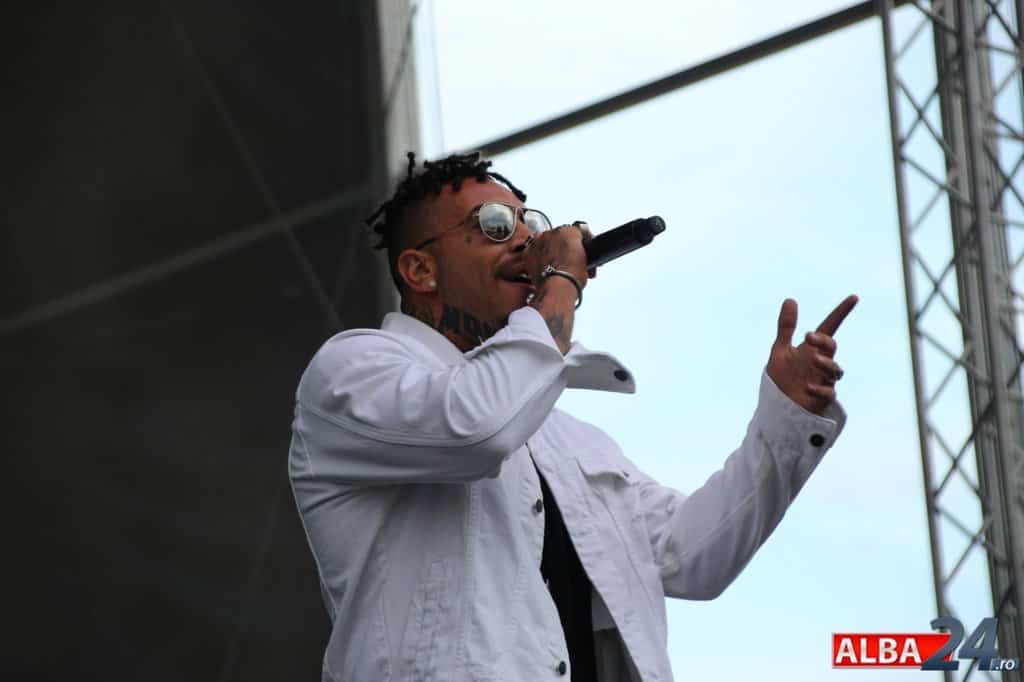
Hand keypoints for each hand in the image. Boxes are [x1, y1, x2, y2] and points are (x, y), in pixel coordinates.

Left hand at [524, 223, 589, 285]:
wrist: (557, 286)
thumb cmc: (572, 275)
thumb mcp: (586, 262)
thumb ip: (581, 254)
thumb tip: (578, 258)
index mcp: (568, 231)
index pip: (575, 231)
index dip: (579, 242)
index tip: (580, 249)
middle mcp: (552, 233)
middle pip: (559, 235)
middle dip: (563, 245)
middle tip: (567, 258)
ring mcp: (538, 241)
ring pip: (544, 241)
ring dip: (549, 248)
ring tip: (554, 261)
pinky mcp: (528, 252)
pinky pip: (532, 250)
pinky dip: (536, 256)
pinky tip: (542, 264)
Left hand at [767, 294, 857, 415]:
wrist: (777, 405)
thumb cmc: (781, 377)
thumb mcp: (780, 350)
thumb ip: (786, 327)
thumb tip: (790, 299)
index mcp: (812, 348)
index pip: (830, 327)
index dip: (841, 312)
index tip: (853, 297)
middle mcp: (820, 362)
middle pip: (831, 346)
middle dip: (823, 341)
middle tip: (808, 336)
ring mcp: (823, 380)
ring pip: (835, 370)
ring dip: (825, 363)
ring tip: (813, 359)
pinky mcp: (822, 398)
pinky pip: (828, 393)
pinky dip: (819, 389)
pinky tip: (807, 387)